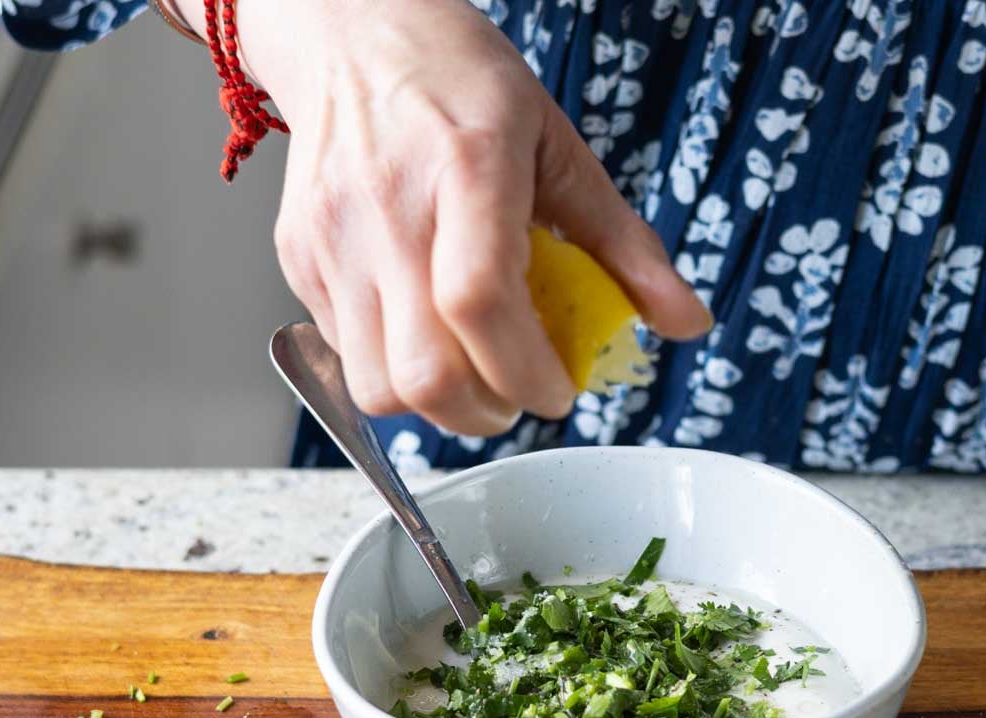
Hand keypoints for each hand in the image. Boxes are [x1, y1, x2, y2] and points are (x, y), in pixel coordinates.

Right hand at [226, 0, 711, 436]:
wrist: (350, 31)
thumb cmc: (458, 84)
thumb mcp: (558, 146)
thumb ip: (623, 243)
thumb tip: (687, 321)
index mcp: (467, 169)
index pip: (480, 301)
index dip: (526, 371)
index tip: (558, 387)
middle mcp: (387, 210)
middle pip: (423, 373)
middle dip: (485, 412)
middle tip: (516, 393)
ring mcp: (331, 240)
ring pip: (376, 388)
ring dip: (434, 405)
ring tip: (470, 370)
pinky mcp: (298, 261)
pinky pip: (345, 357)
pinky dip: (394, 369)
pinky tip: (423, 330)